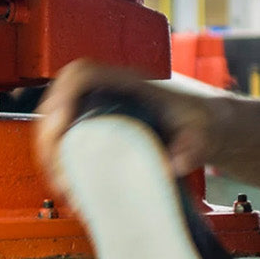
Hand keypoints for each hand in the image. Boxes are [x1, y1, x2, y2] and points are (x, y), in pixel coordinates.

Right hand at [35, 59, 224, 197]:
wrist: (211, 124)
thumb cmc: (205, 119)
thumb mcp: (204, 131)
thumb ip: (193, 146)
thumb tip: (170, 166)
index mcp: (131, 82)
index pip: (83, 73)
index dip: (62, 96)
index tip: (59, 126)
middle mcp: (111, 92)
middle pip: (61, 100)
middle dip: (49, 135)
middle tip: (56, 170)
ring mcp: (104, 110)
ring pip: (60, 121)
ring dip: (52, 153)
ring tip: (62, 184)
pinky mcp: (102, 129)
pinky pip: (71, 138)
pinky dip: (63, 161)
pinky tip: (70, 184)